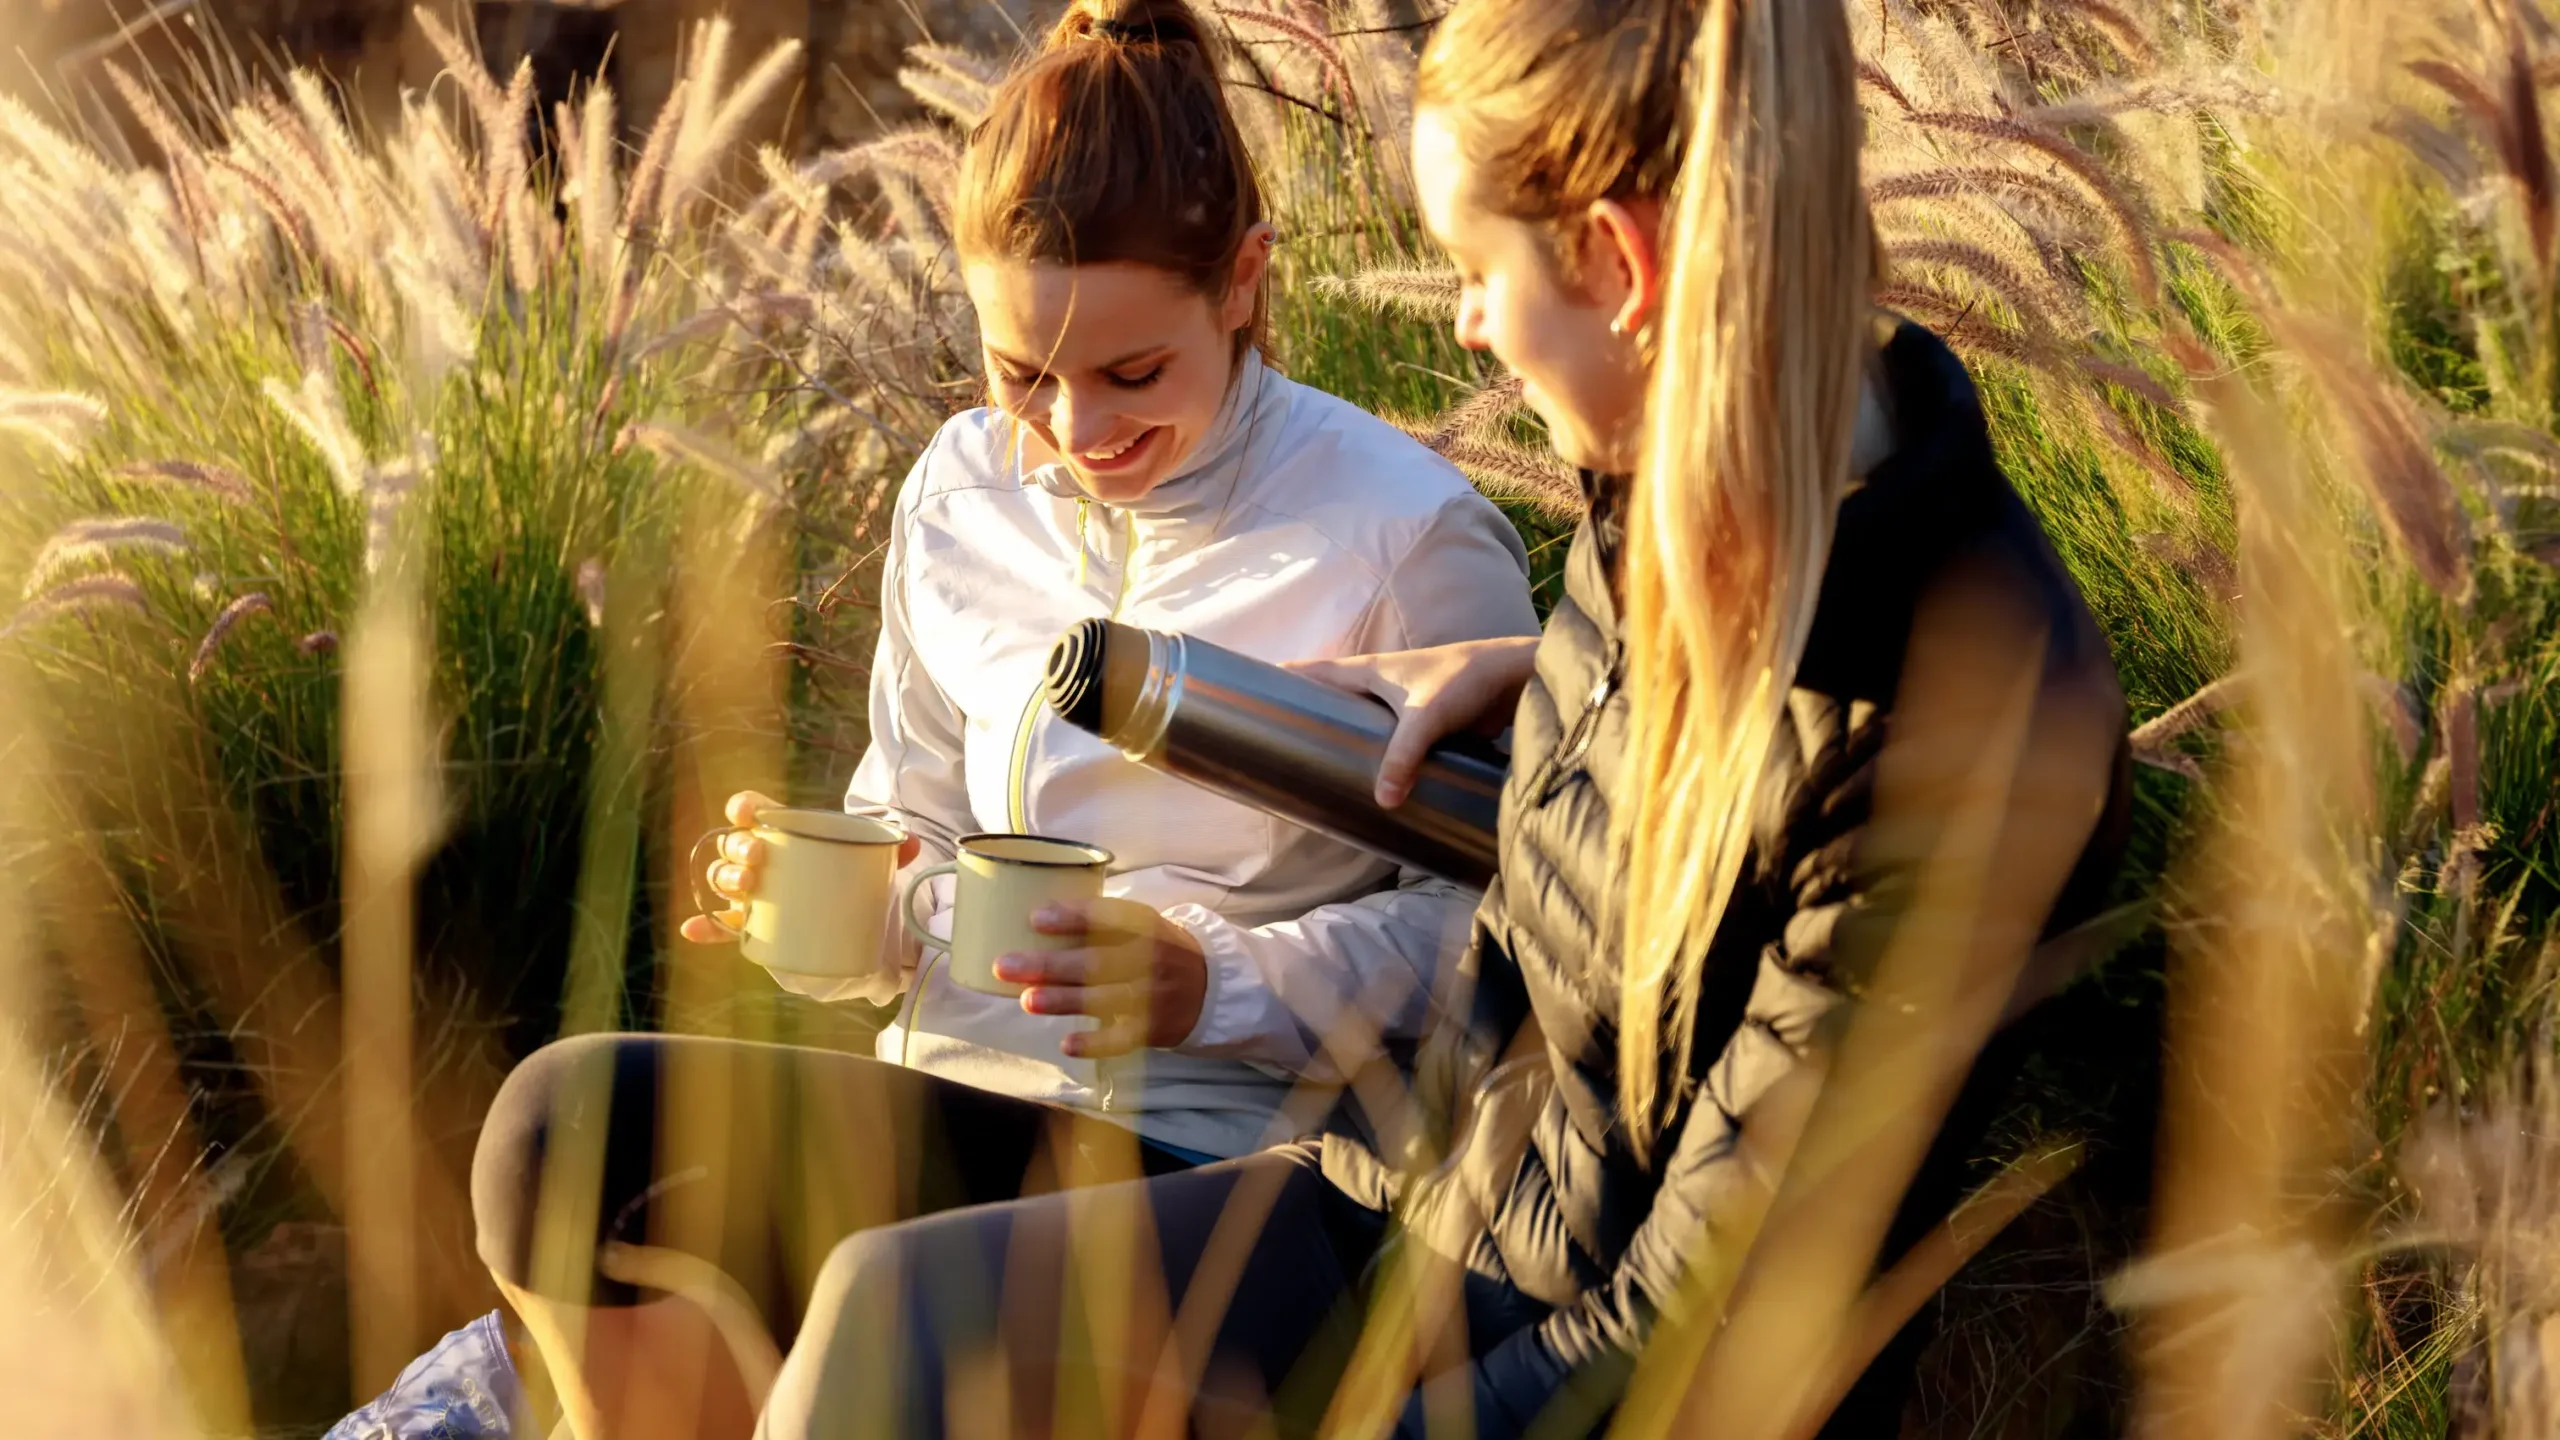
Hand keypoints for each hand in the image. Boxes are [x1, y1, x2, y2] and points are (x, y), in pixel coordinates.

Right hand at [680, 790, 920, 943]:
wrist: (852, 917)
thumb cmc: (851, 873)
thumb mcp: (872, 859)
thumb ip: (892, 848)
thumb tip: (910, 843)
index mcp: (783, 831)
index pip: (752, 809)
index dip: (744, 807)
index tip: (750, 814)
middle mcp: (760, 858)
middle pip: (733, 845)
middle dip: (737, 847)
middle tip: (758, 858)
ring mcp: (753, 893)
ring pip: (723, 880)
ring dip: (725, 880)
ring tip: (744, 888)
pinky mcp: (752, 926)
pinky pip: (723, 927)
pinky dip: (706, 927)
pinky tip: (693, 929)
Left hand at [992, 898, 1206, 1059]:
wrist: (1210, 989)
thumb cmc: (1158, 949)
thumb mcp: (1140, 925)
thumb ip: (1100, 921)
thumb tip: (1035, 916)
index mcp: (1147, 926)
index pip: (1110, 917)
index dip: (1073, 917)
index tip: (1034, 918)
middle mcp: (1152, 959)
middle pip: (1097, 961)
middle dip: (1049, 964)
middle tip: (1005, 965)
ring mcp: (1152, 997)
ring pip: (1104, 999)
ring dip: (1063, 1000)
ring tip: (1026, 1000)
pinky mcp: (1152, 1030)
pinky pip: (1122, 1039)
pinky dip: (1095, 1043)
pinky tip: (1066, 1044)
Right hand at [1285, 636, 1539, 806]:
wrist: (1513, 677)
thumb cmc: (1465, 680)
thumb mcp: (1426, 719)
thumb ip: (1402, 758)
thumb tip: (1383, 800)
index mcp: (1371, 669)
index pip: (1318, 671)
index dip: (1288, 678)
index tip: (1254, 688)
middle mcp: (1385, 681)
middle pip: (1335, 696)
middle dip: (1311, 712)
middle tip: (1283, 737)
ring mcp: (1406, 700)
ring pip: (1365, 719)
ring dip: (1346, 735)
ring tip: (1323, 762)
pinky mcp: (1428, 719)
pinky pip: (1392, 737)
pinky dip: (1378, 750)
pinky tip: (1375, 774)